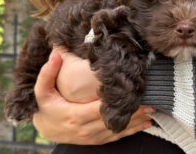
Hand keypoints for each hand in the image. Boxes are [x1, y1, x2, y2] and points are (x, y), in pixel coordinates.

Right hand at [33, 51, 154, 144]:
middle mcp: (85, 128)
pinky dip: (131, 131)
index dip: (117, 103)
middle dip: (133, 112)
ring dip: (136, 121)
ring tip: (152, 111)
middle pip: (113, 120)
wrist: (47, 128)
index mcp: (74, 115)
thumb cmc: (47, 106)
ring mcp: (92, 136)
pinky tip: (145, 124)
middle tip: (151, 102)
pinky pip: (116, 137)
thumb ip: (47, 73)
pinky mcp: (96, 140)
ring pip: (118, 129)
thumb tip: (56, 55)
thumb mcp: (42, 90)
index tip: (133, 95)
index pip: (100, 108)